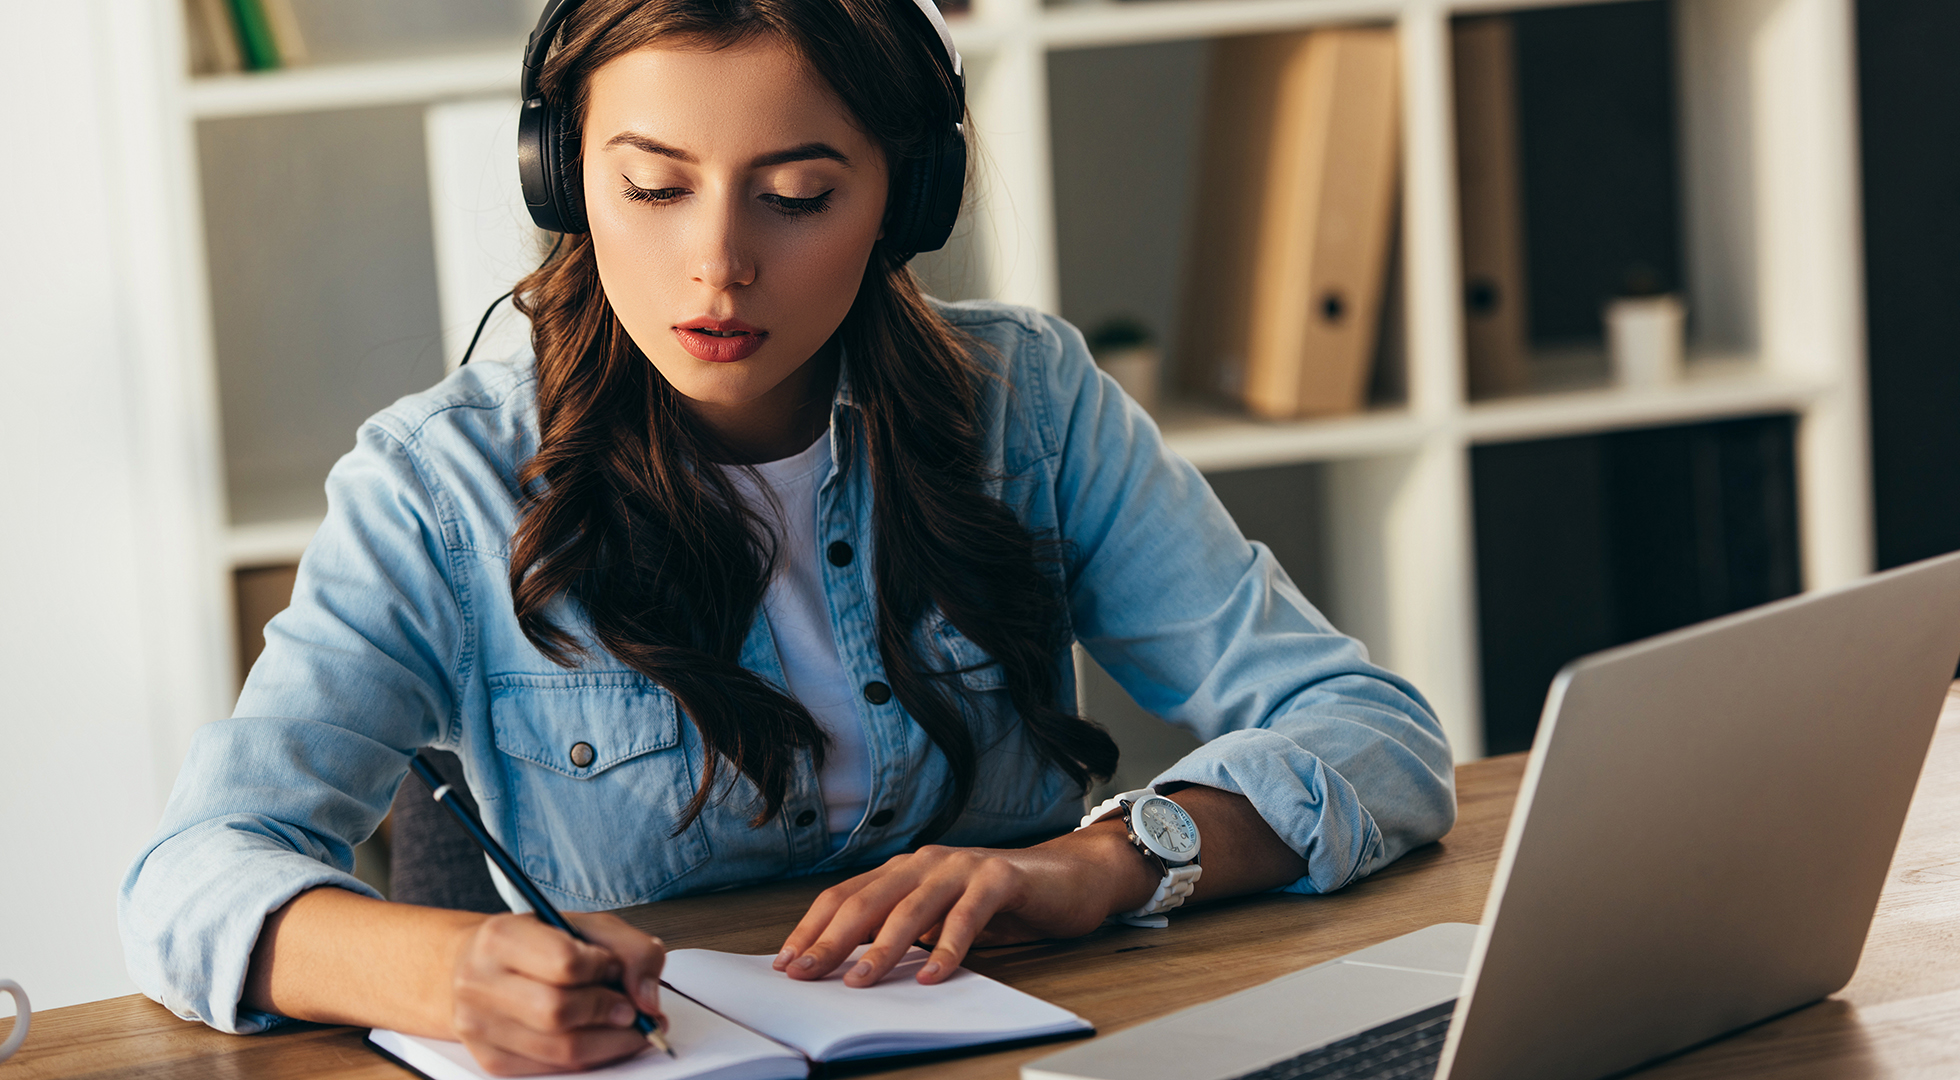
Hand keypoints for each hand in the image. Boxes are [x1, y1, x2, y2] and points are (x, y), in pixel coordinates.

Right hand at [448, 911, 666, 1075]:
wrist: (479, 965)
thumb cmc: (538, 943)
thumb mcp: (587, 926)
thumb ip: (631, 950)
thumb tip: (647, 1000)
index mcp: (501, 937)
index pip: (565, 962)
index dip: (603, 969)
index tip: (614, 969)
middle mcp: (478, 983)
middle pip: (558, 1012)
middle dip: (608, 1012)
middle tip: (632, 1009)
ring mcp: (478, 1027)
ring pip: (559, 1050)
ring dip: (608, 1042)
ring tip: (626, 1026)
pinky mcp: (490, 1060)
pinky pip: (551, 1070)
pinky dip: (588, 1058)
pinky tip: (600, 1039)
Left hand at [771, 824, 1157, 988]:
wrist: (1068, 877)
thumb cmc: (998, 902)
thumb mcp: (940, 918)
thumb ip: (903, 932)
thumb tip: (848, 967)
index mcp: (904, 870)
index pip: (846, 896)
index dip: (812, 928)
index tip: (787, 963)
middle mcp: (927, 862)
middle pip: (868, 901)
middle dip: (832, 940)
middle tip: (807, 973)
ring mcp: (963, 867)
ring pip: (911, 907)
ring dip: (882, 947)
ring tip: (860, 980)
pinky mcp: (999, 879)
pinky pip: (967, 916)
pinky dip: (948, 948)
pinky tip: (932, 975)